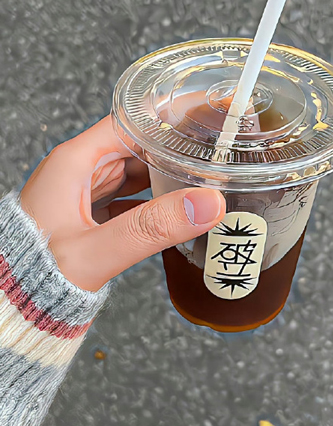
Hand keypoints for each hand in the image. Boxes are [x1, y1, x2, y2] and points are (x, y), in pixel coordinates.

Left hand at [20, 116, 225, 291]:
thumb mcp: (96, 251)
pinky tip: (178, 208)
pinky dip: (153, 199)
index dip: (169, 115)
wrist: (10, 311)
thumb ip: (152, 227)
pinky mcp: (87, 214)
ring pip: (135, 170)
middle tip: (218, 151)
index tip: (205, 115)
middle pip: (137, 144)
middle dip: (176, 147)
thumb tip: (207, 204)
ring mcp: (82, 191)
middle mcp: (77, 169)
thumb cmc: (34, 277)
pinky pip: (128, 196)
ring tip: (207, 177)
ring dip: (167, 174)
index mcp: (73, 161)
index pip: (131, 121)